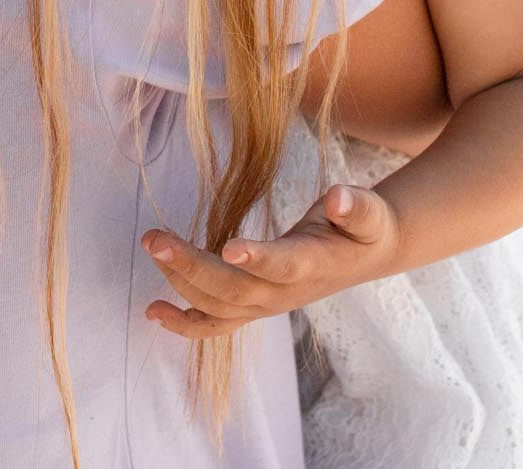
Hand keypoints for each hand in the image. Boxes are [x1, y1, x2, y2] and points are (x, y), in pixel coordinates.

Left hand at [140, 183, 400, 339]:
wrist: (364, 257)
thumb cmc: (362, 227)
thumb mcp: (369, 212)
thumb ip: (356, 207)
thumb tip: (339, 198)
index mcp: (314, 265)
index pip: (284, 265)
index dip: (259, 258)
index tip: (230, 246)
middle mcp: (285, 294)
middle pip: (233, 289)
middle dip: (191, 266)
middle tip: (156, 239)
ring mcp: (267, 305)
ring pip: (217, 306)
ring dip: (180, 282)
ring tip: (153, 247)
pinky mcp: (254, 308)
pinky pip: (216, 325)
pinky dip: (183, 324)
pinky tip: (153, 312)